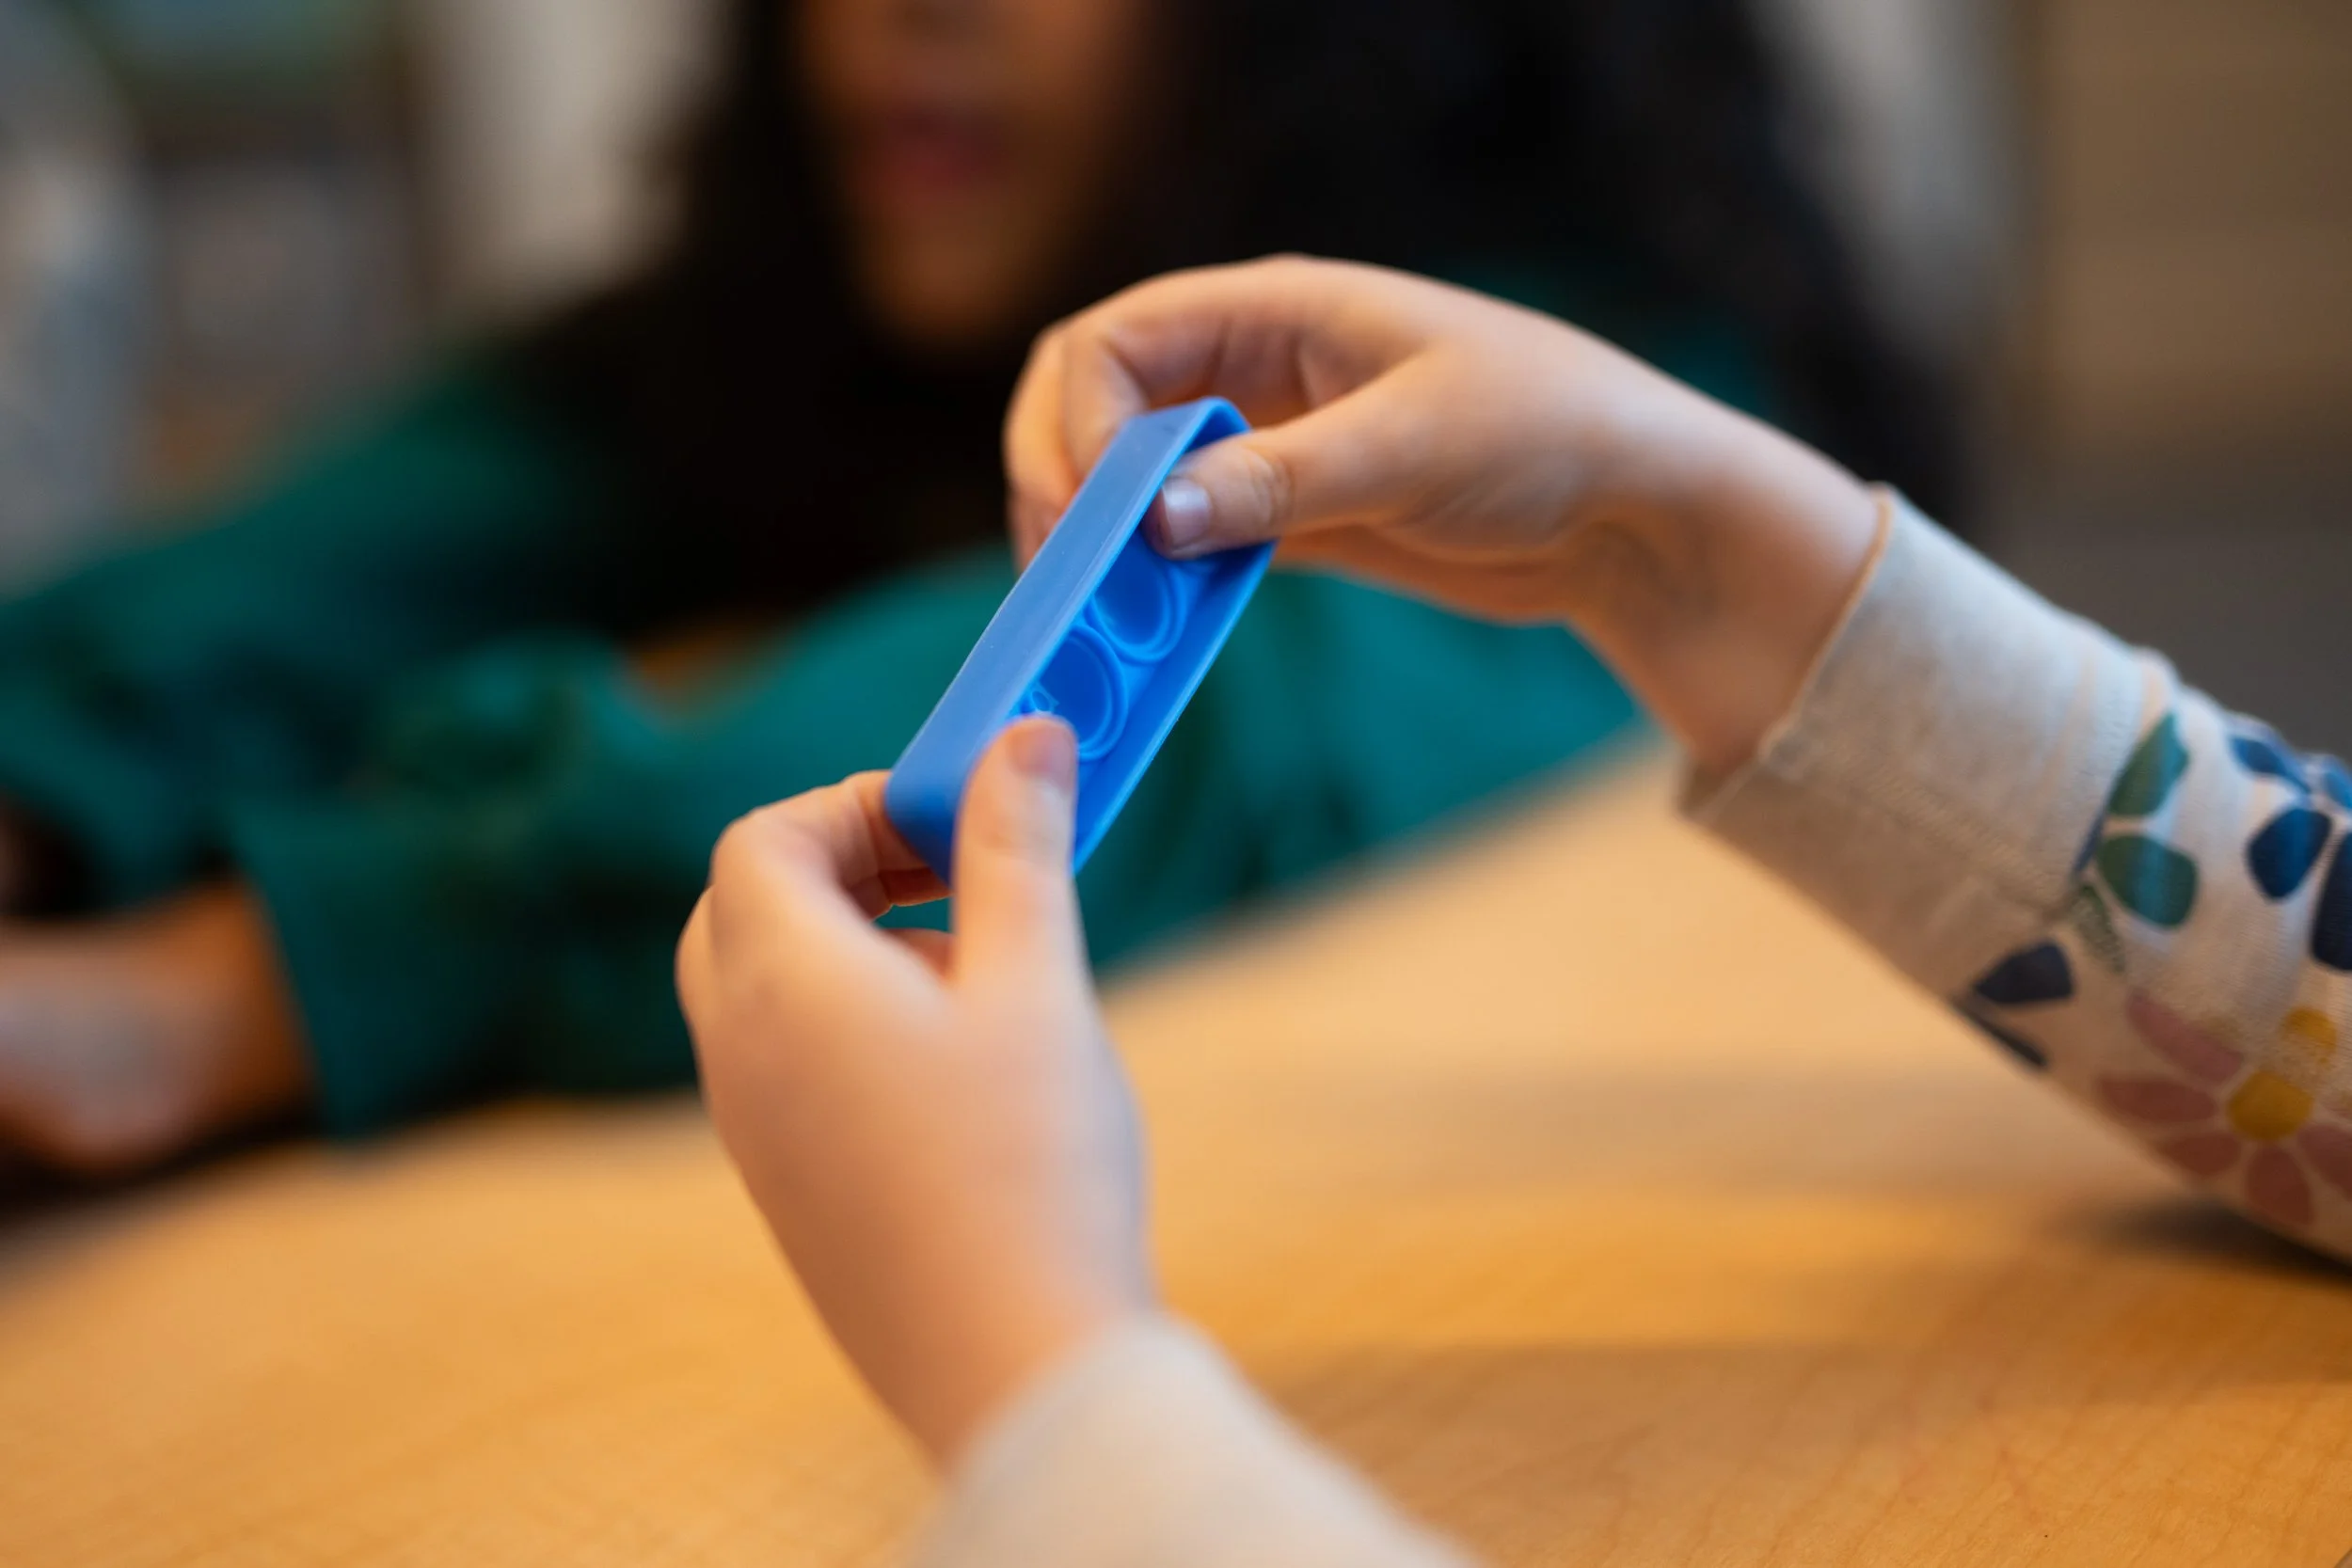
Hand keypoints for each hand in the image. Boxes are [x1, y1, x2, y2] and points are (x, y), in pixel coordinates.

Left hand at [678, 718, 1151, 1465]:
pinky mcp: (792, 1192)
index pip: (764, 839)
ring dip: (861, 945)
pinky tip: (968, 1069)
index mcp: (782, 985)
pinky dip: (856, 1023)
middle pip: (749, 906)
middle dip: (848, 866)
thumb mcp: (1035, 984)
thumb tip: (1024, 735)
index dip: (857, 802)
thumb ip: (1017, 850)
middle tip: (958, 872)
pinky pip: (790, 1065)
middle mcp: (742, 1054)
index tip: (961, 813)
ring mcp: (757, 1133)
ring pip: (769, 988)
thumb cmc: (1030, 1169)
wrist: (1017, 1370)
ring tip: (986, 979)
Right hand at [1004, 256, 1885, 775]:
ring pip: (1130, 485)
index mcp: (1276, 310)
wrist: (1635, 515)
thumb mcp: (1415, 446)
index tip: (1101, 508)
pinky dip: (1155, 589)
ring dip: (1099, 545)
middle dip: (1059, 481)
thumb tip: (1155, 514)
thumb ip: (1283, 478)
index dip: (1079, 420)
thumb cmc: (1548, 433)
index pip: (1114, 341)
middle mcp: (1253, 370)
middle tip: (1063, 569)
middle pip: (1094, 406)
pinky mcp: (1290, 523)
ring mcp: (1264, 449)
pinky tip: (1152, 640)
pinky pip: (1188, 548)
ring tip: (1095, 622)